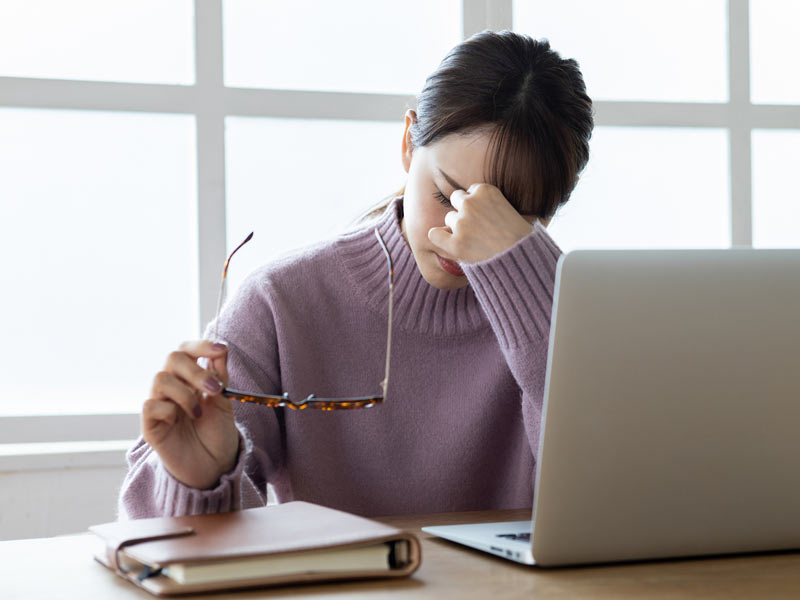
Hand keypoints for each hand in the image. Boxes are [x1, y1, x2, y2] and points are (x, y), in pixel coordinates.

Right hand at [142, 340, 239, 488]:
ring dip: (185, 393)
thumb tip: (221, 350)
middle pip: (172, 358)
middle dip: (195, 370)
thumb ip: (220, 378)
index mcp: (191, 378)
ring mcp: (160, 404)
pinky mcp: (150, 424)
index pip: (187, 350)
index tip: (221, 349)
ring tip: (199, 413)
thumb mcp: (225, 403)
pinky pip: (150, 405)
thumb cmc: (217, 434)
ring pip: (160, 378)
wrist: (213, 467)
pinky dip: (169, 410)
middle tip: (214, 389)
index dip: (201, 345)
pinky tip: (178, 422)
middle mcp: (173, 387)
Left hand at [427, 183, 534, 263]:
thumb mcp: (511, 210)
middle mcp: (471, 203)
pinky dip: (440, 238)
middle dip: (464, 212)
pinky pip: (434, 235)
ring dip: (457, 227)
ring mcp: (461, 223)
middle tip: (477, 227)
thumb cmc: (522, 238)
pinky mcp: (455, 243)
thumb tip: (481, 208)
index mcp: (486, 191)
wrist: (523, 260)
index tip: (485, 216)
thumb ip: (491, 204)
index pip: (471, 191)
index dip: (477, 205)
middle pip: (456, 200)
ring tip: (475, 240)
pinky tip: (449, 243)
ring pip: (449, 219)